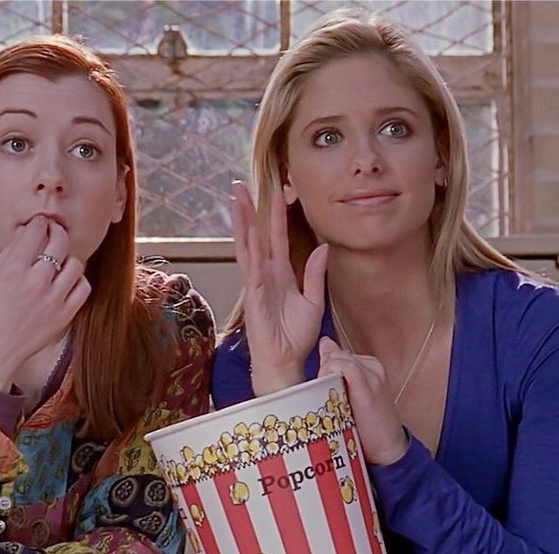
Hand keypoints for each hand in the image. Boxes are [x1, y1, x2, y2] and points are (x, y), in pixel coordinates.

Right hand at [0, 216, 89, 391]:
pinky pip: (83, 287)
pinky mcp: (65, 314)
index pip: (35, 231)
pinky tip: (66, 281)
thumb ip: (9, 252)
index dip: (40, 223)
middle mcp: (35, 282)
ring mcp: (53, 299)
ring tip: (60, 261)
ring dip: (68, 258)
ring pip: (76, 263)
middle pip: (60, 242)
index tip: (41, 223)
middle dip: (57, 232)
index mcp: (12, 269)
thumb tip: (27, 232)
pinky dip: (77, 281)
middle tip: (54, 233)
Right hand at [232, 181, 328, 395]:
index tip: (279, 191)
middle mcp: (265, 274)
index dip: (277, 215)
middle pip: (256, 235)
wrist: (285, 362)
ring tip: (236, 199)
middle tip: (240, 186)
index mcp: (281, 274)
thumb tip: (322, 248)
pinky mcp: (253, 295)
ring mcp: (256, 283)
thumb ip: (315, 275)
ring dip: (242, 221)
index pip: (278, 238)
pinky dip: (249, 247)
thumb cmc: (296, 337)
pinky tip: (247, 229)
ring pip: (248, 245)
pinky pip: (251, 266)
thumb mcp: (313, 302)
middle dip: (249, 210)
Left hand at [318, 336, 407, 464]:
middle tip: (324, 397)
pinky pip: (345, 367)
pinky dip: (332, 376)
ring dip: (325, 376)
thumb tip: (323, 344)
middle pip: (334, 355)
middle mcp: (372, 366)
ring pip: (337, 359)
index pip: (335, 353)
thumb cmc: (364, 426)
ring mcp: (373, 374)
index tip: (321, 390)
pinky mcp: (371, 386)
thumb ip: (336, 369)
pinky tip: (331, 396)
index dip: (323, 369)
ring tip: (329, 400)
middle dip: (323, 372)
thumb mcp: (347, 395)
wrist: (387, 450)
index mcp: (367, 366)